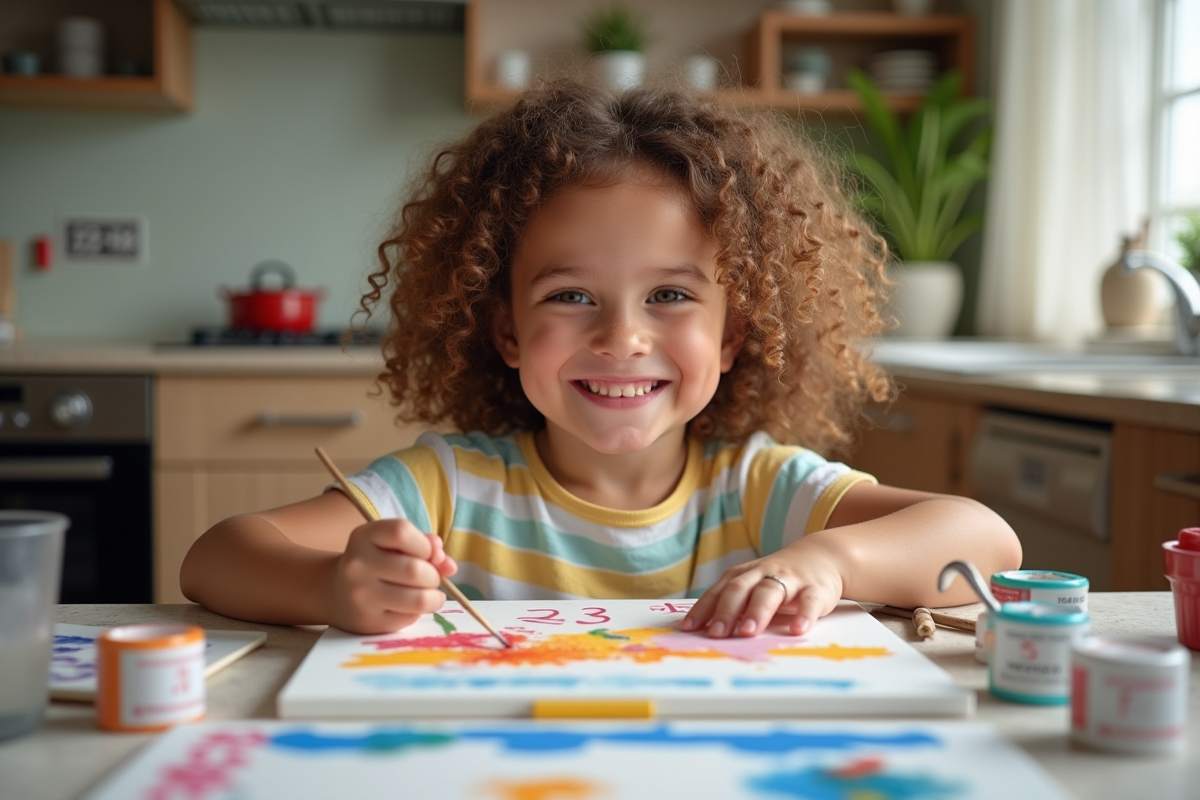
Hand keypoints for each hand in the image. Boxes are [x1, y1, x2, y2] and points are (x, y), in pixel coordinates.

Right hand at [327, 518, 457, 634]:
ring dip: (433, 597)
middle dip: (433, 575)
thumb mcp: (393, 544)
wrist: (336, 593)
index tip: (426, 553)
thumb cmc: (376, 562)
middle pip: (414, 569)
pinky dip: (419, 612)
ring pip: (418, 599)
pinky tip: (410, 606)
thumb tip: (448, 565)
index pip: (401, 532)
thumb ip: (425, 545)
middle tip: (430, 578)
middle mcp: (358, 565)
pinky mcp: (369, 622)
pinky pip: (410, 618)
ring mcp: (361, 595)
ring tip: (429, 593)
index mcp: (364, 536)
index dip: (424, 544)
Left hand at [679, 535, 846, 637]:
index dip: (703, 610)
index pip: (718, 592)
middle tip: (717, 634)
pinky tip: (797, 630)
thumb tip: (705, 633)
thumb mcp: (753, 586)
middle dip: (727, 611)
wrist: (821, 557)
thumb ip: (733, 605)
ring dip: (757, 612)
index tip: (689, 629)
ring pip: (770, 592)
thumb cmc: (778, 578)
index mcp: (743, 575)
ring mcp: (789, 579)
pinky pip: (809, 601)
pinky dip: (803, 615)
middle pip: (741, 589)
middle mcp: (763, 573)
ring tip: (748, 632)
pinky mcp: (815, 589)